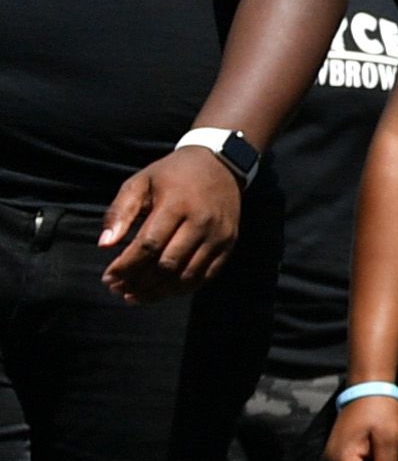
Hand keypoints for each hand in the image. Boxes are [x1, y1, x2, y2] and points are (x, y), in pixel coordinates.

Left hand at [100, 149, 242, 300]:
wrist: (220, 164)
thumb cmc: (172, 174)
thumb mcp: (140, 182)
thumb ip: (120, 212)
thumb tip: (105, 245)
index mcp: (177, 204)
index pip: (148, 245)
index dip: (126, 266)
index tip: (108, 278)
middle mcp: (201, 222)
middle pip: (167, 265)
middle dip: (139, 282)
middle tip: (119, 290)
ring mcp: (218, 236)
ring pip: (187, 276)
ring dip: (159, 291)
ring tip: (136, 295)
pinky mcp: (229, 244)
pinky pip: (205, 276)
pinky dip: (182, 288)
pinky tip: (162, 290)